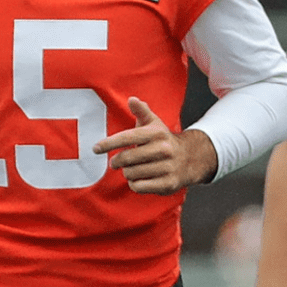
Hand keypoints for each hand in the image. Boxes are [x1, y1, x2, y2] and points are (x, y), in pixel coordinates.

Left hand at [92, 97, 217, 193]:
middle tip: (115, 162)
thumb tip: (132, 99)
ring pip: (131, 174)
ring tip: (133, 168)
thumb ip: (141, 111)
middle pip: (126, 159)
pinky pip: (139, 187)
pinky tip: (140, 178)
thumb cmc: (163, 140)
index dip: (109, 143)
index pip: (127, 137)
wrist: (191, 158)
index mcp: (157, 133)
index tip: (95, 148)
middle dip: (116, 161)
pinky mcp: (168, 184)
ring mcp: (167, 167)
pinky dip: (134, 184)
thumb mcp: (154, 123)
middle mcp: (164, 150)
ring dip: (127, 172)